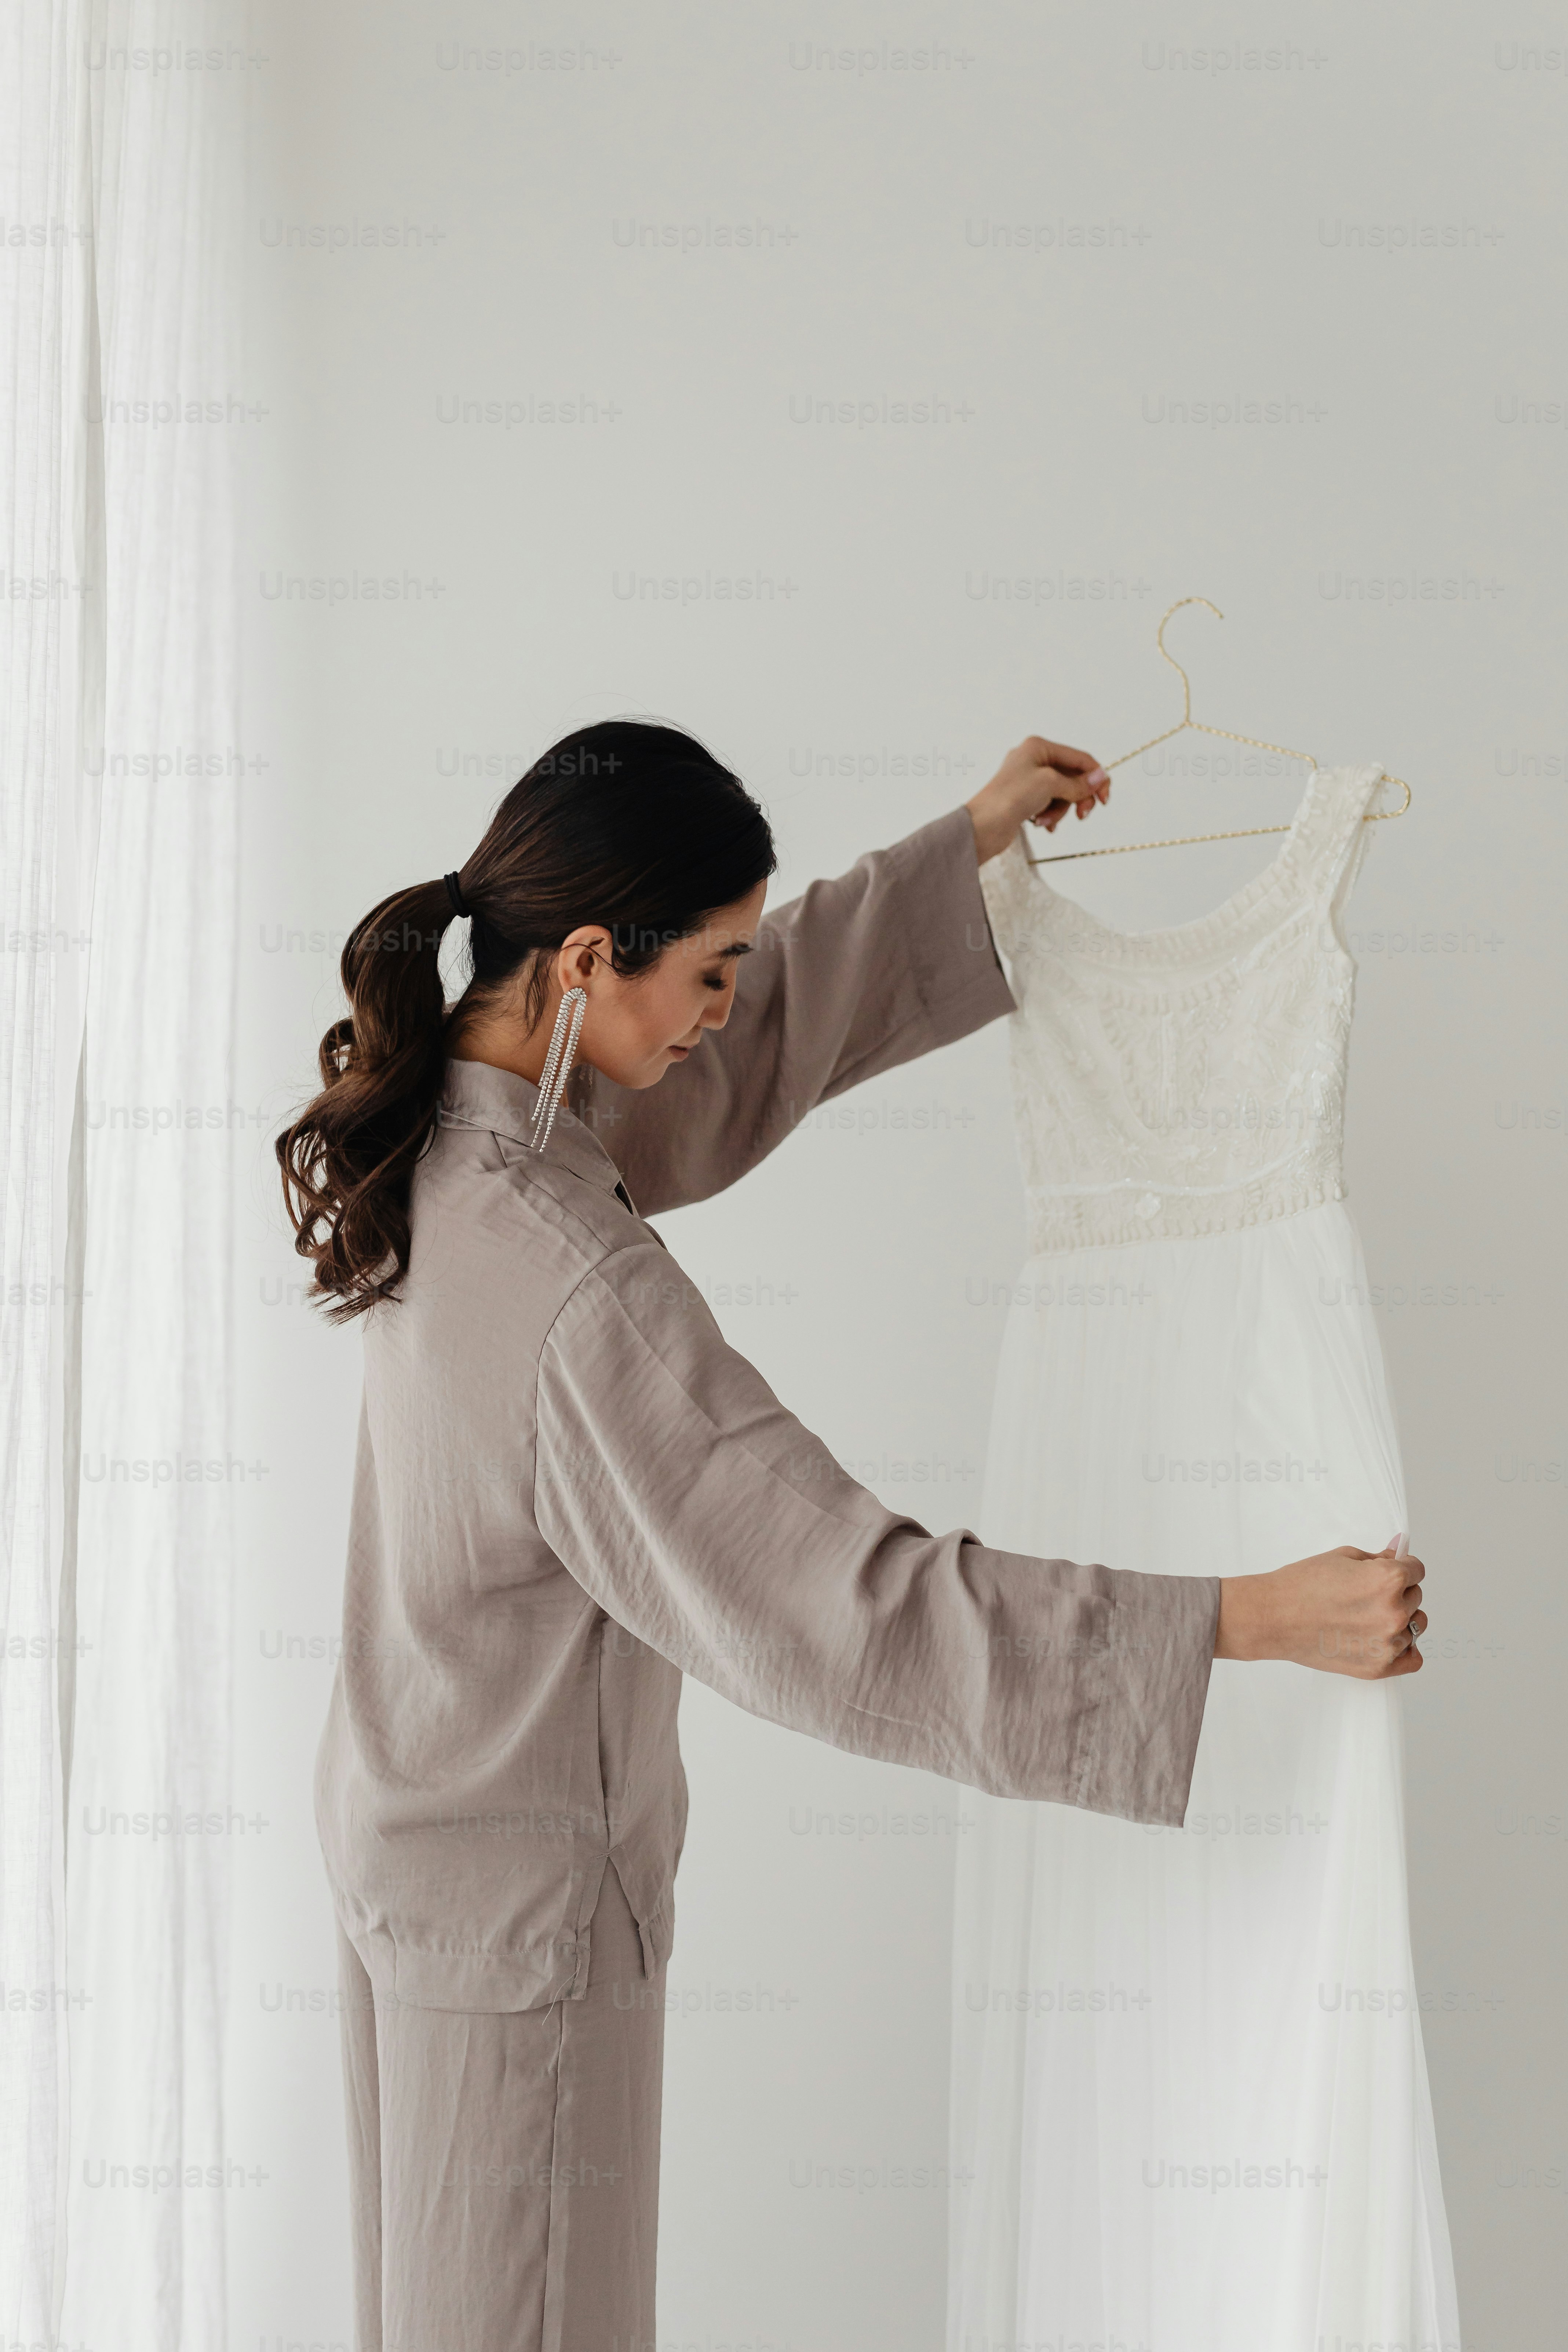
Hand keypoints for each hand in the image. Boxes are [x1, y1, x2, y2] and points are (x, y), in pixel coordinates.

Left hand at [965, 737, 1110, 864]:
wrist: (982, 826)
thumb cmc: (1009, 798)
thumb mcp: (1049, 784)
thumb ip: (1077, 782)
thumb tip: (1100, 777)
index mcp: (1038, 747)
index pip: (1079, 758)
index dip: (1096, 777)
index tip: (1104, 799)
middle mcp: (1033, 760)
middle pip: (1072, 777)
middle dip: (1077, 797)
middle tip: (1082, 814)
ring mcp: (1028, 780)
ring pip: (1061, 794)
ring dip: (1059, 810)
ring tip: (1046, 821)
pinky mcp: (1025, 799)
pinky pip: (1049, 805)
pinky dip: (1050, 815)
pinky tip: (1042, 824)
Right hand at [1215, 1540, 1427, 1678]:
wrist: (1273, 1617)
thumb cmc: (1301, 1585)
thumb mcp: (1342, 1557)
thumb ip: (1379, 1558)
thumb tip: (1399, 1553)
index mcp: (1388, 1580)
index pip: (1417, 1569)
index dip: (1402, 1566)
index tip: (1390, 1570)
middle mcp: (1393, 1612)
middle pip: (1415, 1596)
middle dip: (1397, 1591)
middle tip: (1366, 1593)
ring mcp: (1387, 1643)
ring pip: (1414, 1626)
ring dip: (1398, 1619)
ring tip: (1367, 1616)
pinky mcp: (1378, 1666)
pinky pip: (1412, 1659)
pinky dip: (1403, 1648)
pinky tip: (1383, 1638)